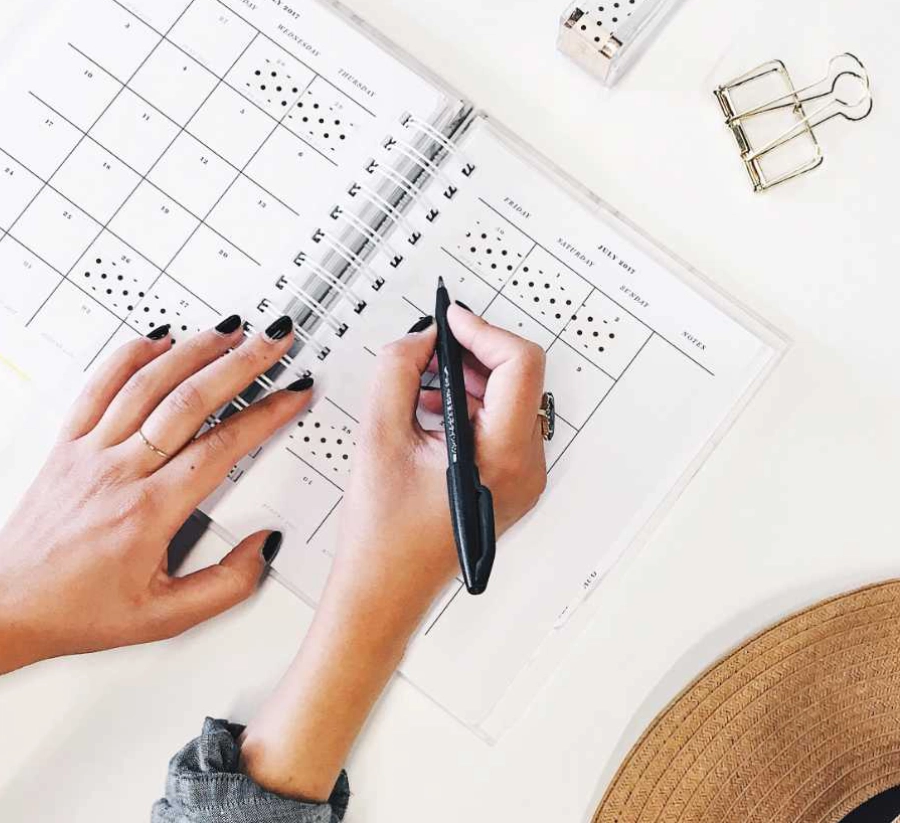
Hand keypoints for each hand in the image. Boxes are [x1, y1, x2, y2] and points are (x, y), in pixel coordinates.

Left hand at [0, 315, 312, 673]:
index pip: (222, 446)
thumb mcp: (164, 618)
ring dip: (195, 350)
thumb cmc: (77, 610)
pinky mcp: (67, 444)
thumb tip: (264, 547)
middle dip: (241, 363)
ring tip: (230, 330)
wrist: (5, 607)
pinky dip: (130, 354)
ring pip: (148, 383)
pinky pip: (98, 385)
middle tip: (273, 341)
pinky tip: (158, 340)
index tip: (292, 394)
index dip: (266, 414)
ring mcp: (90, 452)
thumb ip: (226, 586)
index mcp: (149, 512)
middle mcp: (119, 472)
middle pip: (190, 401)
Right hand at [239, 307, 546, 800]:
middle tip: (430, 346)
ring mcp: (522, 477)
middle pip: (519, 377)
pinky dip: (469, 404)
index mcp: (503, 457)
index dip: (482, 331)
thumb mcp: (379, 437)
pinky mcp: (509, 480)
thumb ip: (398, 370)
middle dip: (472, 353)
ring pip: (510, 398)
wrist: (384, 591)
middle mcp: (526, 468)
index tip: (450, 320)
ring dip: (468, 377)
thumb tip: (421, 337)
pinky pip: (500, 423)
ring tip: (422, 382)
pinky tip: (431, 409)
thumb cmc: (382, 536)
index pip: (520, 364)